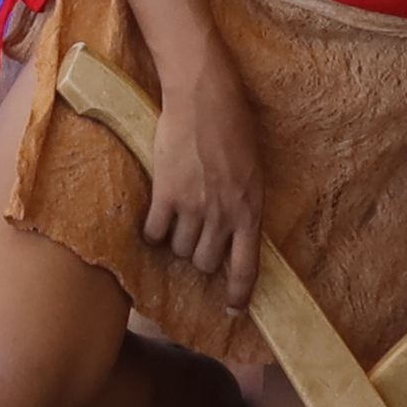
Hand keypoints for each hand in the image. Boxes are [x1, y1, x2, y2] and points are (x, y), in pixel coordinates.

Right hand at [137, 51, 269, 308]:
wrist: (204, 97)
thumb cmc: (234, 127)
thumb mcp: (253, 171)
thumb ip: (245, 204)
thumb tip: (236, 230)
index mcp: (251, 210)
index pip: (246, 267)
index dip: (238, 293)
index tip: (232, 309)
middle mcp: (224, 215)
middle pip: (206, 262)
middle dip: (200, 258)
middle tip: (196, 242)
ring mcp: (193, 206)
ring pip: (181, 250)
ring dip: (177, 244)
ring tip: (175, 227)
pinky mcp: (165, 193)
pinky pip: (154, 232)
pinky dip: (152, 234)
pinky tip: (153, 222)